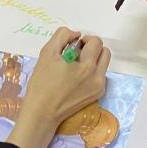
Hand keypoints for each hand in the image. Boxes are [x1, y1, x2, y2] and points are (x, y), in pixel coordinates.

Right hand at [7, 27, 109, 147]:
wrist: (42, 113)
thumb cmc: (42, 83)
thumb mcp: (47, 52)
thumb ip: (62, 36)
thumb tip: (76, 34)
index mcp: (87, 66)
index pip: (96, 42)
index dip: (84, 40)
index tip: (73, 46)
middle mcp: (98, 77)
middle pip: (105, 52)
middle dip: (92, 48)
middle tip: (75, 54)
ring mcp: (99, 88)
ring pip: (103, 64)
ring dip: (93, 59)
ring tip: (75, 66)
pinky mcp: (96, 95)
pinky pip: (99, 75)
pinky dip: (91, 72)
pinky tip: (75, 78)